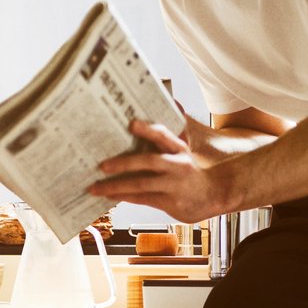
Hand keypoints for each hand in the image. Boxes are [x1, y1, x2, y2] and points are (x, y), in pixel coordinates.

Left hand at [90, 120, 223, 222]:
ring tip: (95, 187)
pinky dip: (124, 197)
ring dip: (116, 186)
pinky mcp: (171, 202)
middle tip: (102, 165)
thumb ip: (167, 136)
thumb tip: (170, 104)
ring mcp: (174, 185)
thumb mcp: (183, 151)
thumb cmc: (190, 170)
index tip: (131, 124)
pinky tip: (109, 196)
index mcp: (179, 148)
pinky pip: (143, 199)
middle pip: (150, 161)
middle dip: (124, 163)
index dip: (148, 129)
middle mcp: (178, 165)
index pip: (164, 135)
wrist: (213, 195)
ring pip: (141, 184)